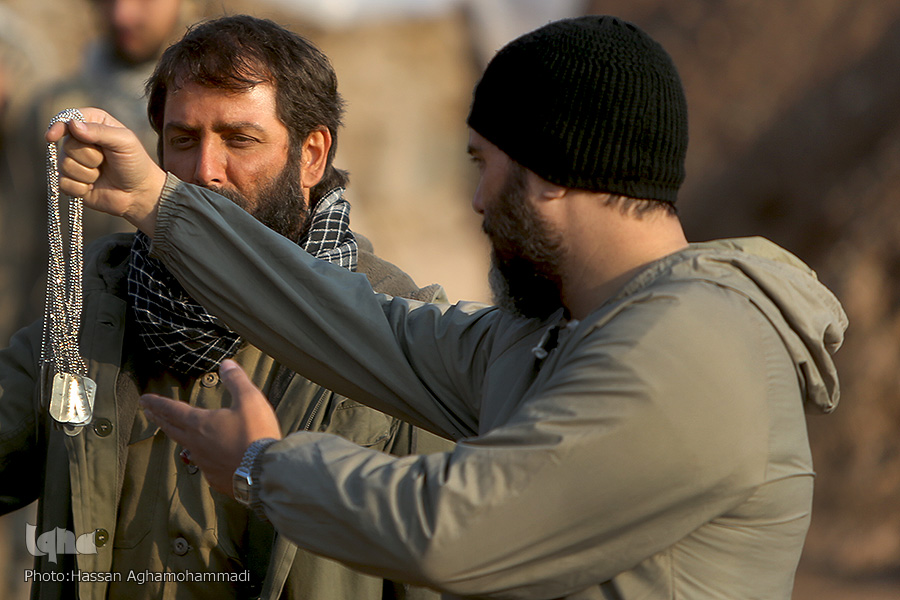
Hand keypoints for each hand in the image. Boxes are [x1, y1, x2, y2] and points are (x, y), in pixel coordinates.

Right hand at [45, 107, 166, 235]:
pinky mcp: (71, 181)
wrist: (139, 194)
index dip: (59, 126)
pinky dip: (80, 188)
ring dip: (87, 174)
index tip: (52, 137)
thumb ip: (100, 131)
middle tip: (105, 161)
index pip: (68, 118)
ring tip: (102, 174)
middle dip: (89, 157)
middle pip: (67, 145)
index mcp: (94, 123)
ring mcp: (74, 161)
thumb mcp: (125, 142)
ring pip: (64, 165)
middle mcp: (80, 139)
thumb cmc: (135, 164)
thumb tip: (72, 125)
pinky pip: (63, 183)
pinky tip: (93, 187)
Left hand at [140, 359, 282, 496]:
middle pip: (172, 429)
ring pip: (186, 447)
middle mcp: (196, 443)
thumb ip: (236, 380)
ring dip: (179, 437)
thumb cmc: (256, 433)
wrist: (264, 471)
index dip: (157, 402)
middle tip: (148, 413)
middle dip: (159, 418)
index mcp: (201, 423)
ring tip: (178, 433)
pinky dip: (202, 457)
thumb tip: (226, 364)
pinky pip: (204, 465)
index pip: (172, 409)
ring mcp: (204, 463)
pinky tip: (207, 458)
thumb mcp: (250, 400)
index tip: (143, 399)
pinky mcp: (215, 478)